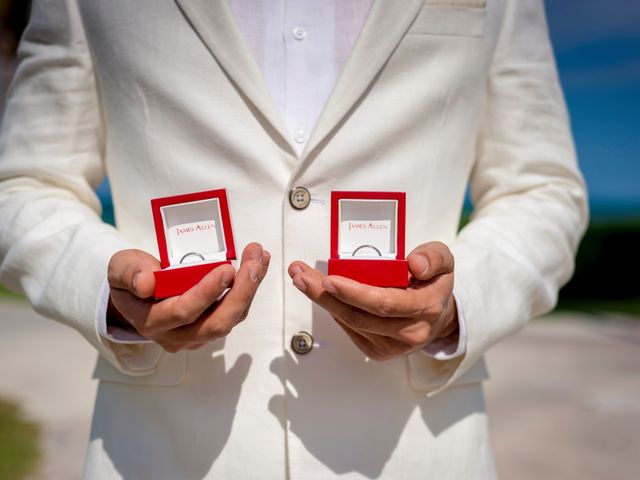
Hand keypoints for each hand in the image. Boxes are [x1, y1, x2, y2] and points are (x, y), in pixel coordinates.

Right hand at [107, 242, 269, 351]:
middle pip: (216, 323)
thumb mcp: (121, 267)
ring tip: (260, 258)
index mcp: (151, 321)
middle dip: (241, 293)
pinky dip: (248, 288)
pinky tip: (257, 265)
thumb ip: (130, 272)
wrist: (136, 293)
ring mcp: (196, 336)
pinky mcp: (211, 327)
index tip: (227, 268)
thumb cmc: (131, 277)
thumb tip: (146, 283)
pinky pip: (235, 312)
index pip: (183, 311)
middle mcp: (175, 335)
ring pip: (230, 319)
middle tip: (254, 263)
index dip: (207, 292)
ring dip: (250, 288)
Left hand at [288, 242, 457, 359]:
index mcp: (426, 308)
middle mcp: (409, 332)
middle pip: (359, 316)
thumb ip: (433, 257)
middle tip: (302, 275)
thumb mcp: (444, 261)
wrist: (438, 315)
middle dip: (325, 295)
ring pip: (350, 323)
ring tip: (303, 278)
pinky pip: (349, 328)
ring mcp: (392, 346)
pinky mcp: (377, 351)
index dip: (354, 293)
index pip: (385, 303)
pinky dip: (333, 309)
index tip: (329, 279)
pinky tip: (321, 293)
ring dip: (322, 300)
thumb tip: (415, 264)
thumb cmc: (434, 284)